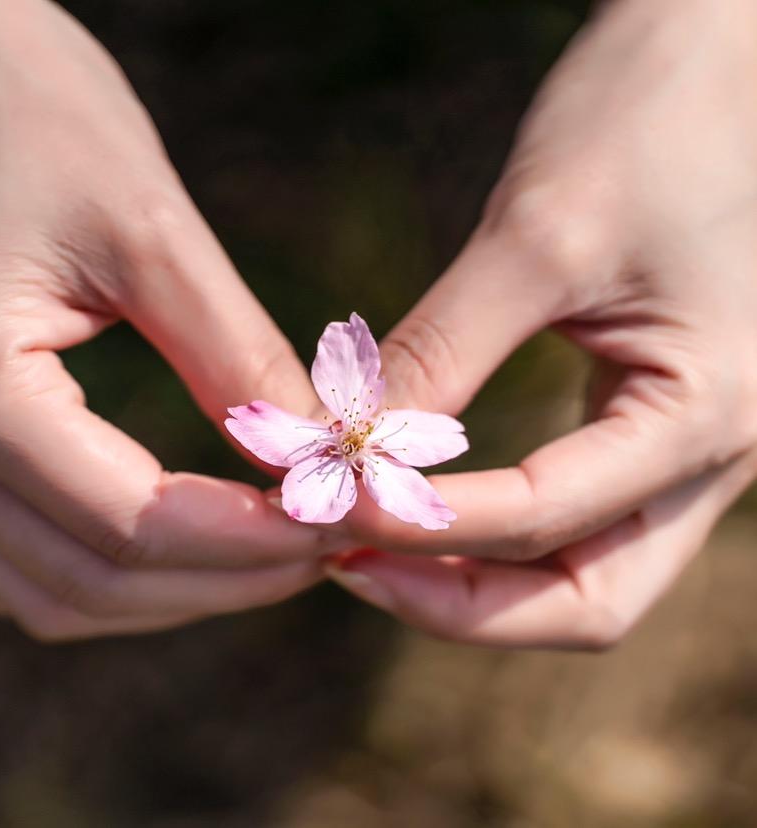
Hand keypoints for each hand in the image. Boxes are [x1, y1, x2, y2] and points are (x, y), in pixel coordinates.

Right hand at [0, 0, 336, 639]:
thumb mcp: (148, 230)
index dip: (249, 542)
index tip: (337, 526)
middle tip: (321, 546)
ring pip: (53, 589)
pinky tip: (189, 538)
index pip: (131, 524)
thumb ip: (235, 355)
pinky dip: (113, 569)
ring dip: (170, 591)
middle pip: (91, 579)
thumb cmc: (26, 113)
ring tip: (270, 550)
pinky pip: (23, 557)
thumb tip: (318, 450)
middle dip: (222, 580)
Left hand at [327, 0, 756, 647]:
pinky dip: (490, 533)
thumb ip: (442, 352)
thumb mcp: (538, 238)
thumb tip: (342, 445)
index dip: (426, 525)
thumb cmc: (648, 122)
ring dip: (471, 580)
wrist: (713, 59)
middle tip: (347, 562)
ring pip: (577, 576)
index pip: (547, 519)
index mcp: (708, 415)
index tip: (323, 504)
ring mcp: (681, 451)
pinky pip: (569, 521)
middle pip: (583, 601)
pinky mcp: (642, 427)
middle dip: (460, 600)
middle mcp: (710, 458)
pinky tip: (416, 505)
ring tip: (364, 543)